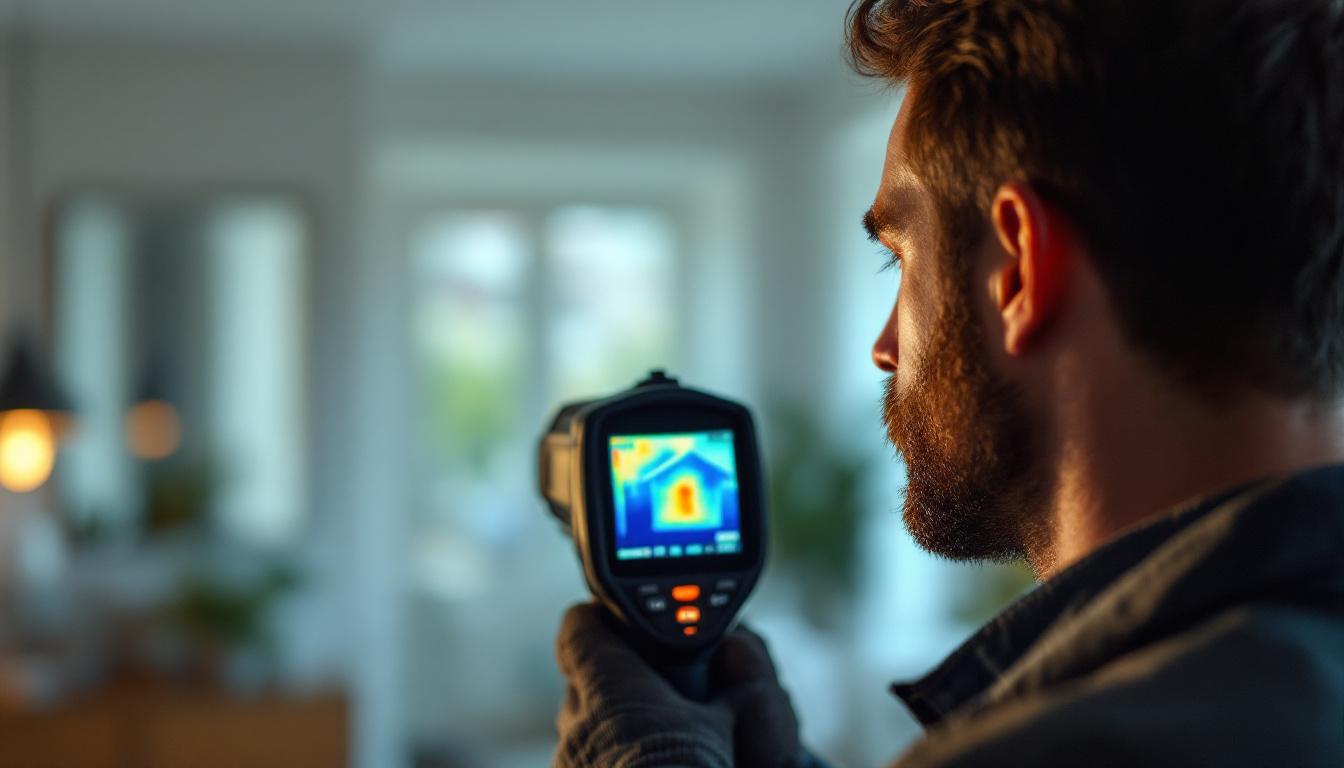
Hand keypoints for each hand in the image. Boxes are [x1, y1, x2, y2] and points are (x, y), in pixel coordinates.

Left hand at [553, 602, 803, 767]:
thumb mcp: (723, 724)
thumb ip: (731, 684)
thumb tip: (742, 651)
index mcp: (608, 681)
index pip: (578, 627)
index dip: (597, 620)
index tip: (615, 622)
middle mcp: (577, 715)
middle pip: (582, 677)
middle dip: (610, 680)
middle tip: (646, 688)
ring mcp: (568, 755)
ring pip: (581, 723)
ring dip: (606, 725)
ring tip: (645, 738)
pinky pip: (583, 758)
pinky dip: (605, 758)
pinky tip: (635, 767)